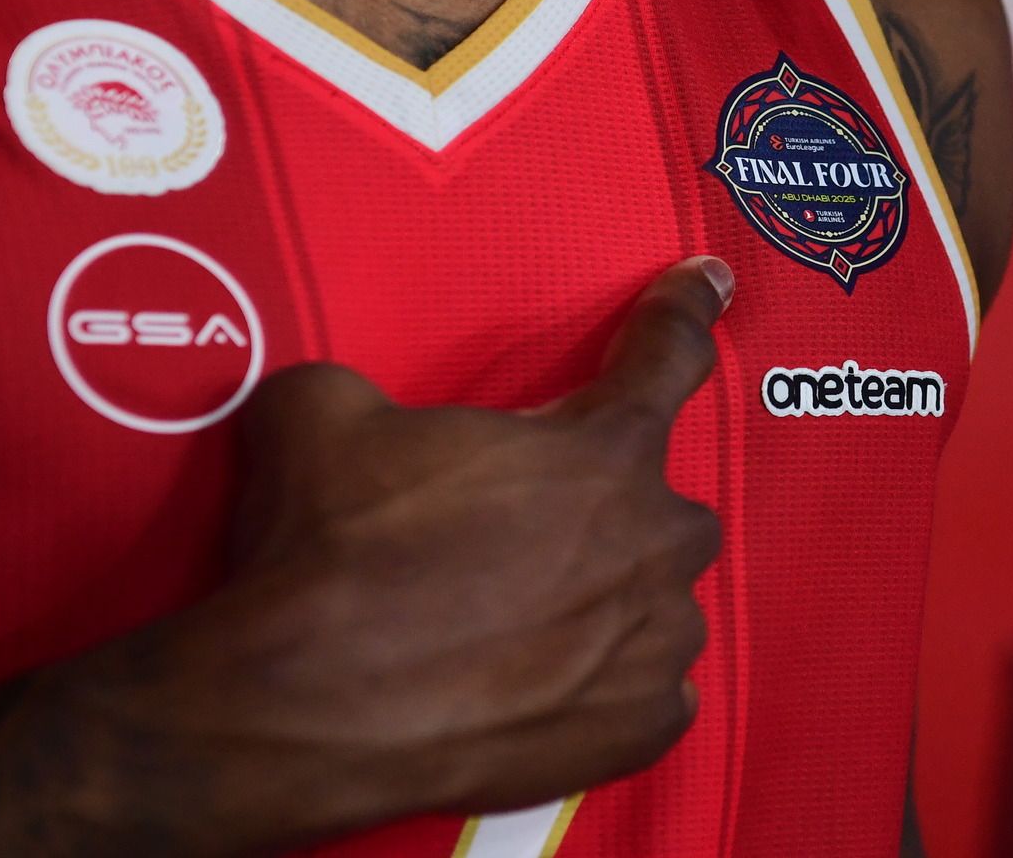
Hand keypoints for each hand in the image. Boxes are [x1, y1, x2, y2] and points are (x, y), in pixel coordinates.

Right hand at [61, 256, 734, 851]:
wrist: (303, 706)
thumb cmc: (328, 549)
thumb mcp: (322, 410)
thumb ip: (373, 390)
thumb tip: (359, 406)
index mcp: (602, 449)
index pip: (667, 354)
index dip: (686, 309)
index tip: (709, 283)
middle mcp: (653, 539)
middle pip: (663, 504)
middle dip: (609, 509)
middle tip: (522, 537)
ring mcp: (656, 643)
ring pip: (659, 604)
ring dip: (610, 602)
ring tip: (520, 625)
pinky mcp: (641, 729)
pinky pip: (650, 695)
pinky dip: (609, 690)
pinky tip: (545, 692)